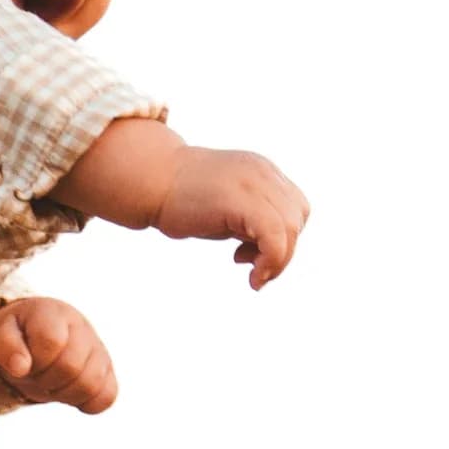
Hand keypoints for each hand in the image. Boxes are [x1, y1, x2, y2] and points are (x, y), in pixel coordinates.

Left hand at [0, 295, 118, 416]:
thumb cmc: (17, 337)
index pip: (52, 341)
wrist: (36, 338)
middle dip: (45, 380)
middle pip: (71, 367)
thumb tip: (21, 367)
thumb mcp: (1, 334)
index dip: (34, 362)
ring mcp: (98, 349)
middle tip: (35, 375)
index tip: (22, 364)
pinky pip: (107, 396)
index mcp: (53, 313)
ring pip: (91, 384)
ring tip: (50, 382)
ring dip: (63, 393)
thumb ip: (5, 346)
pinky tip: (69, 393)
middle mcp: (81, 326)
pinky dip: (87, 403)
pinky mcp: (108, 371)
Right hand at [155, 144, 309, 286]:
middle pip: (297, 218)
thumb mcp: (228, 206)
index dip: (284, 237)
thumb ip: (251, 220)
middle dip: (284, 253)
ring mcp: (254, 182)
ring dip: (278, 261)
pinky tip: (252, 275)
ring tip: (254, 275)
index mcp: (262, 172)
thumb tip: (268, 251)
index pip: (295, 208)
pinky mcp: (241, 200)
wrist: (151, 180)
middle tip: (257, 270)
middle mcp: (263, 173)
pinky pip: (275, 235)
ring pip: (290, 228)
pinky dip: (271, 261)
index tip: (252, 253)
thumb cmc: (181, 199)